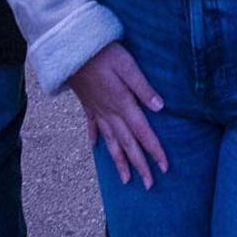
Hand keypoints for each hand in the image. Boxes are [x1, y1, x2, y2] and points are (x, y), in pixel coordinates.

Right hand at [69, 44, 167, 189]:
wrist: (71, 51)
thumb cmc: (103, 54)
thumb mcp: (127, 65)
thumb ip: (143, 87)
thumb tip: (160, 107)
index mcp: (123, 104)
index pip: (142, 132)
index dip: (154, 150)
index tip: (164, 167)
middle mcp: (110, 113)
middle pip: (127, 144)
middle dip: (139, 165)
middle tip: (149, 185)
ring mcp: (97, 111)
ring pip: (110, 142)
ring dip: (119, 161)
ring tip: (125, 180)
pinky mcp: (87, 105)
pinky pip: (92, 127)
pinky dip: (95, 139)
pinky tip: (95, 148)